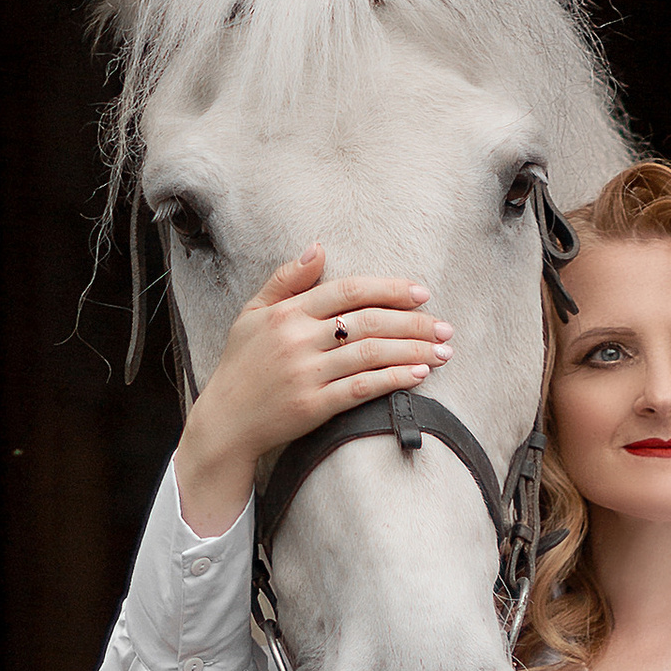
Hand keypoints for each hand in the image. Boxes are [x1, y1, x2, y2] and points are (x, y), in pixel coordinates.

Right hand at [173, 243, 451, 534]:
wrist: (225, 421)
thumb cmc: (242, 365)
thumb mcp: (253, 314)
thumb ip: (287, 280)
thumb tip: (318, 249)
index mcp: (287, 313)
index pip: (348, 291)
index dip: (389, 290)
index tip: (421, 294)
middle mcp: (298, 339)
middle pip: (367, 322)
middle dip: (413, 324)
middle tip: (445, 328)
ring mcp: (306, 373)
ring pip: (370, 354)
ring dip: (413, 351)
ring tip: (443, 353)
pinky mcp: (312, 405)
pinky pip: (362, 388)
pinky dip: (393, 380)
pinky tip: (418, 376)